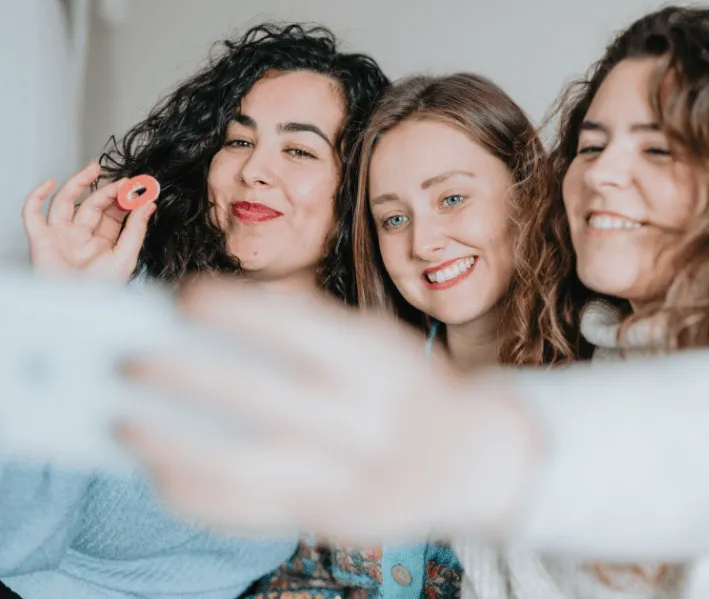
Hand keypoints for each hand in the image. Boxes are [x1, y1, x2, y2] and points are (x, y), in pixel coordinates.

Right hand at [22, 161, 154, 279]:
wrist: (76, 307)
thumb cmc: (100, 291)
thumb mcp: (126, 257)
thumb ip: (137, 229)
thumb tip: (149, 205)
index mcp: (103, 245)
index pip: (114, 215)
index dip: (125, 200)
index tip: (140, 187)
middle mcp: (81, 238)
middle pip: (93, 205)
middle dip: (108, 191)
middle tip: (124, 180)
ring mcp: (60, 236)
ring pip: (66, 202)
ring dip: (78, 183)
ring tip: (95, 168)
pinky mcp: (40, 239)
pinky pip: (32, 213)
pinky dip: (37, 196)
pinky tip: (51, 183)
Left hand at [118, 277, 539, 541]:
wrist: (475, 457)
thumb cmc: (408, 388)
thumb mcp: (377, 347)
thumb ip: (309, 339)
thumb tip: (205, 339)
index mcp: (379, 362)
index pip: (298, 326)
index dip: (235, 309)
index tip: (182, 297)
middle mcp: (366, 418)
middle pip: (258, 396)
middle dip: (184, 376)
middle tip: (130, 360)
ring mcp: (350, 476)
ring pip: (243, 465)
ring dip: (171, 444)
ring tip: (124, 423)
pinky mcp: (333, 520)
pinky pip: (251, 513)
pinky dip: (196, 494)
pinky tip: (160, 474)